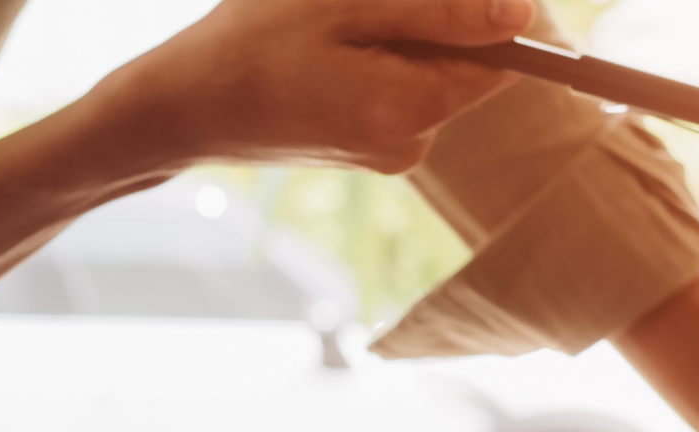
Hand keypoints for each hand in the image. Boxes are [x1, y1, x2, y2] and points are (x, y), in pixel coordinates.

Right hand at [83, 0, 532, 173]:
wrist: (178, 109)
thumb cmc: (249, 47)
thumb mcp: (344, 7)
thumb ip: (440, 10)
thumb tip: (520, 14)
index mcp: (413, 110)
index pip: (503, 53)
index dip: (476, 9)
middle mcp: (410, 143)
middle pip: (459, 60)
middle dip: (422, 17)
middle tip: (352, 3)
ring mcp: (386, 150)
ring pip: (421, 70)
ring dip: (390, 33)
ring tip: (325, 24)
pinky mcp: (361, 146)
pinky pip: (390, 88)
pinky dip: (367, 58)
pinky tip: (318, 49)